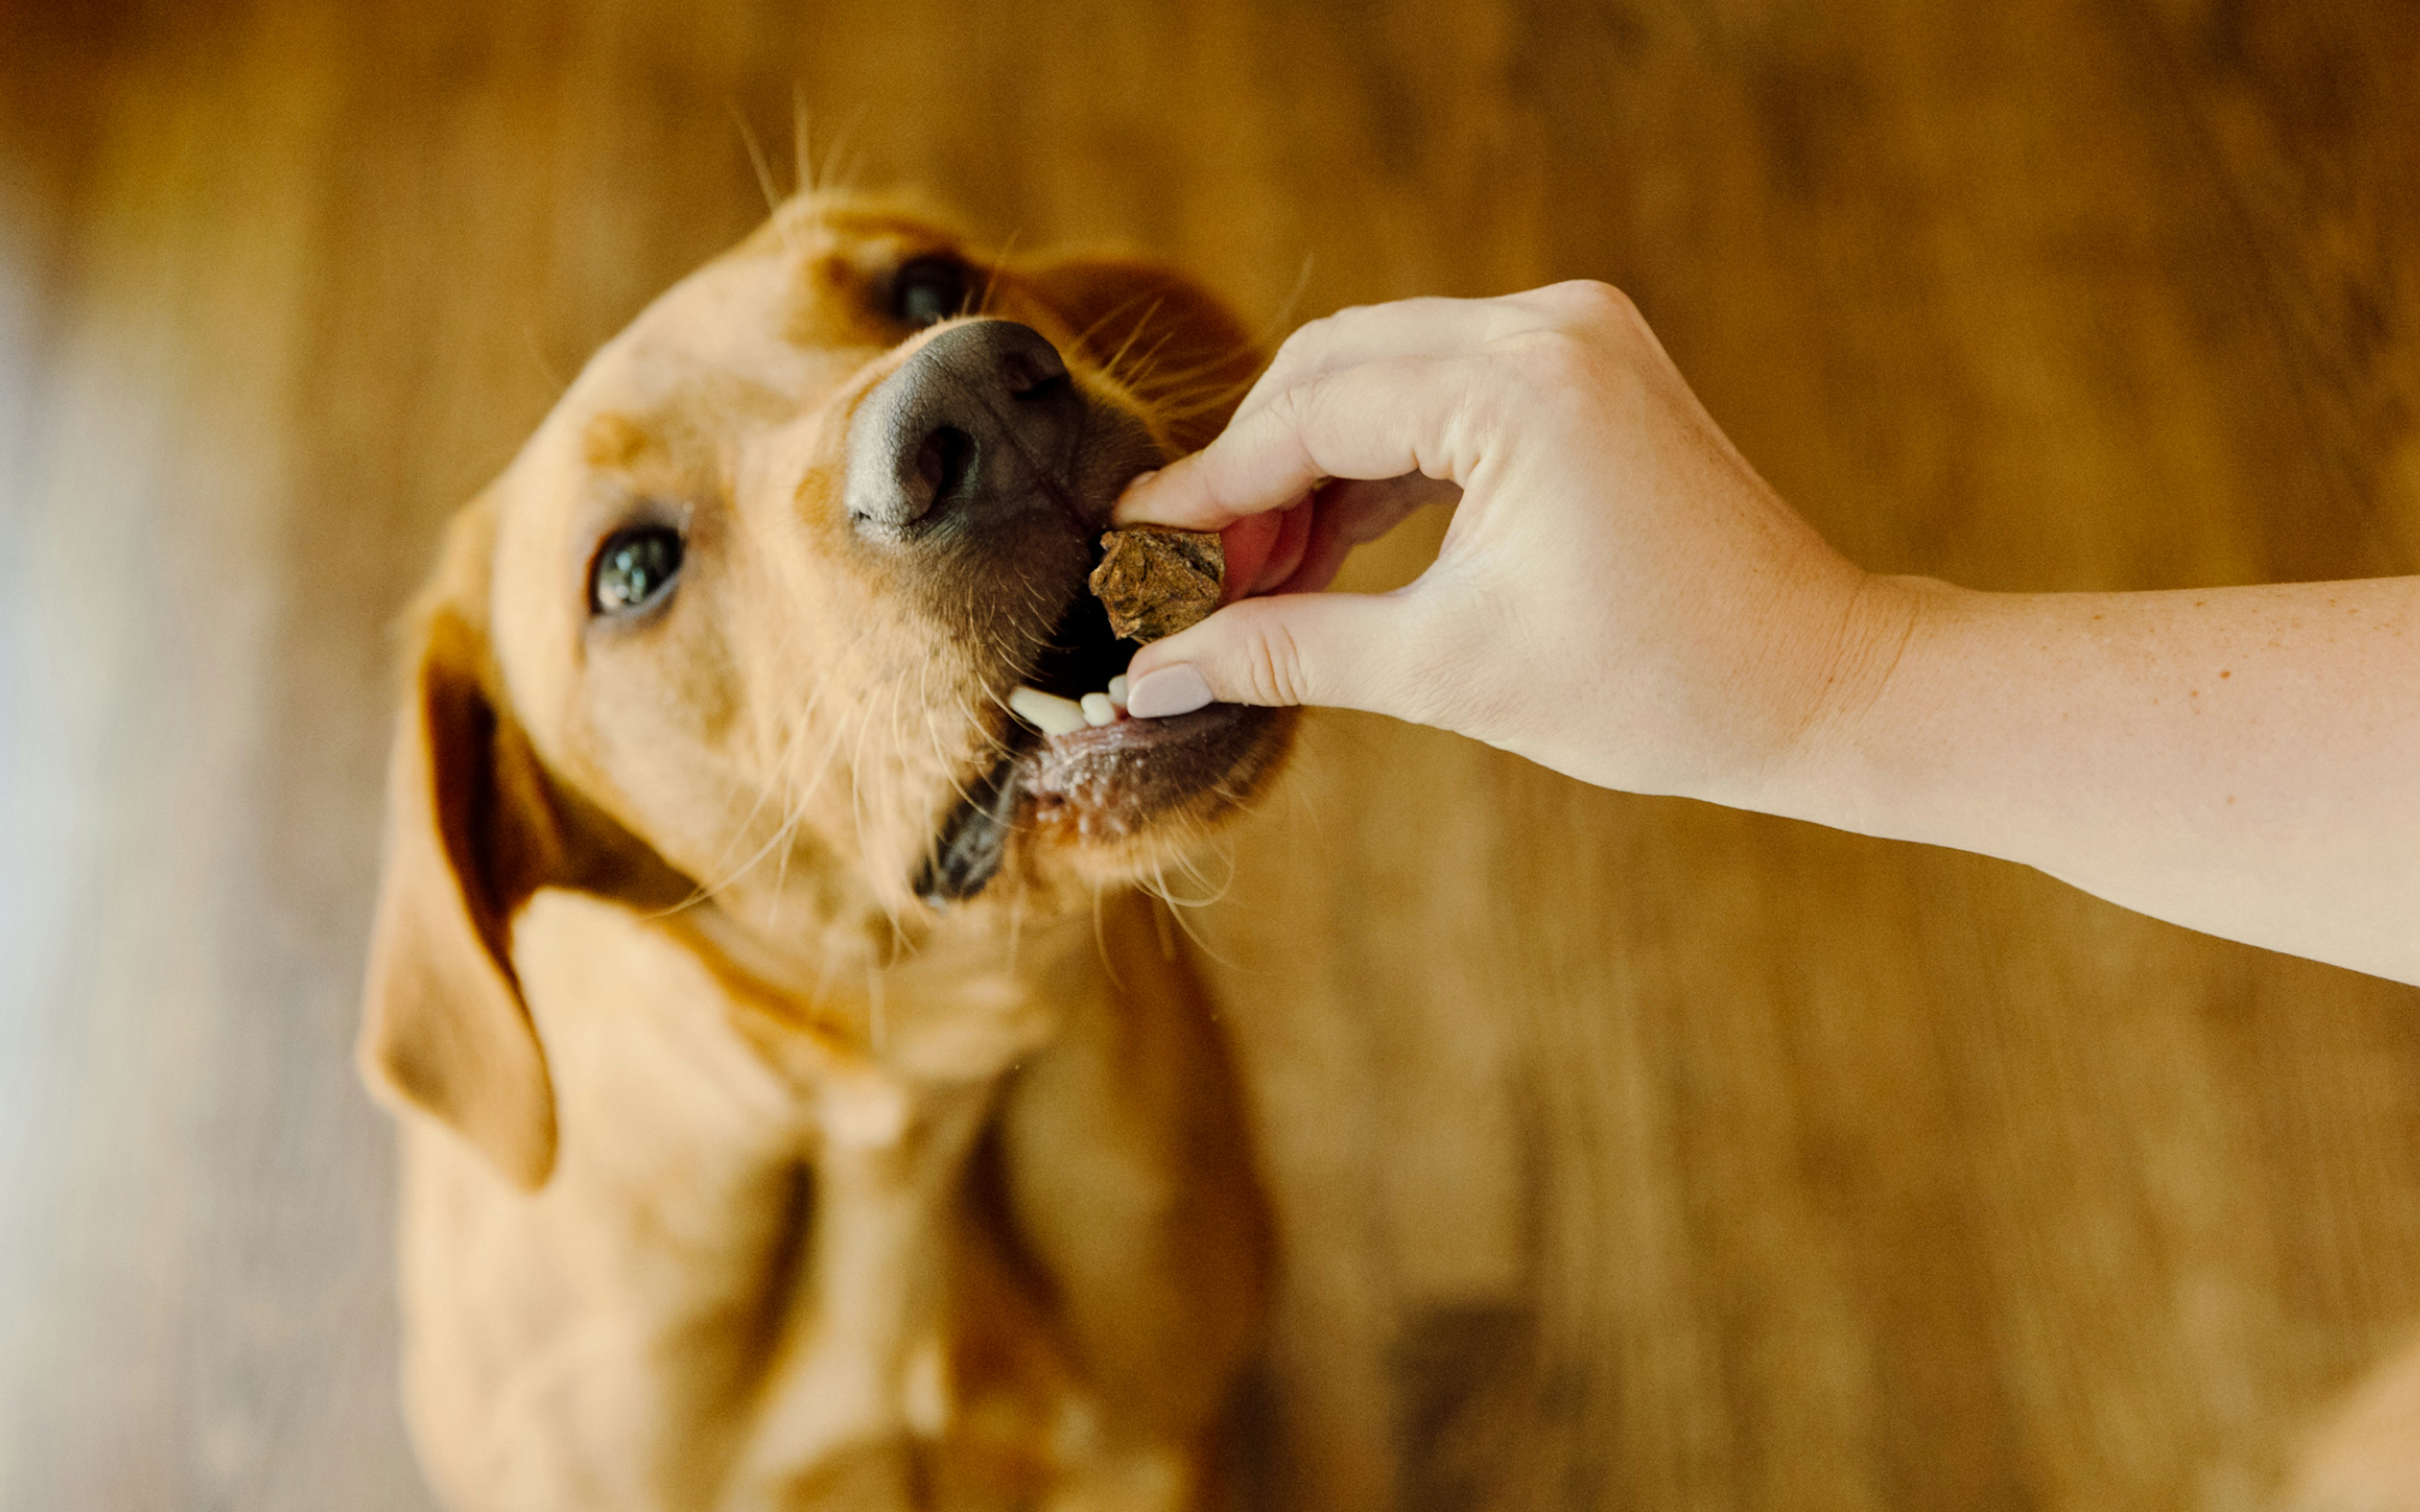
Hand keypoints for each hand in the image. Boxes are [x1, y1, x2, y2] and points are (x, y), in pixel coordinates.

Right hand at [1116, 282, 1901, 805]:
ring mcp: (1574, 335)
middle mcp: (1547, 327)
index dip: (1210, 489)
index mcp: (1520, 386)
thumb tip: (1153, 674)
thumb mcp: (1447, 672)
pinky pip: (1441, 391)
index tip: (1133, 548)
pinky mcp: (1587, 366)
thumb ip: (1287, 651)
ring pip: (1380, 373)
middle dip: (1253, 472)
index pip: (1310, 413)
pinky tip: (1330, 546)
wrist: (1816, 686)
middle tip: (1197, 579)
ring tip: (1259, 578)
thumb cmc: (1656, 689)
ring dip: (1311, 467)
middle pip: (1332, 368)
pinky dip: (1379, 461)